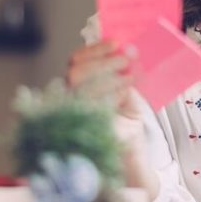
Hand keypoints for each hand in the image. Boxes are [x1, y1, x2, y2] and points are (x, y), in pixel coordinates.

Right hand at [66, 40, 158, 199]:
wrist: (130, 159)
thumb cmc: (126, 124)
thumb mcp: (127, 95)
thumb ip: (124, 75)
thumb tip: (131, 51)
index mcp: (79, 86)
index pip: (76, 61)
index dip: (95, 49)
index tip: (118, 42)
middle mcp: (70, 99)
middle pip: (74, 72)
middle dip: (102, 60)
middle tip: (127, 57)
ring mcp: (73, 115)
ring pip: (80, 86)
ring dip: (108, 74)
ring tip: (131, 74)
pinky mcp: (81, 129)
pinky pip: (91, 104)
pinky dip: (111, 93)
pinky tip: (126, 90)